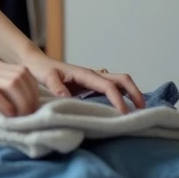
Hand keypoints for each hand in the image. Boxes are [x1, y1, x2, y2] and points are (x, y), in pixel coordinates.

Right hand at [0, 60, 40, 115]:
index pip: (25, 73)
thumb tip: (21, 106)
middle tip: (28, 118)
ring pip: (11, 83)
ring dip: (21, 103)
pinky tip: (5, 116)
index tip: (33, 110)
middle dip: (30, 99)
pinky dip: (4, 105)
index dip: (34, 92)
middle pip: (22, 77)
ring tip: (19, 119)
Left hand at [19, 52, 144, 112]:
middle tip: (142, 111)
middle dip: (135, 93)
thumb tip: (68, 98)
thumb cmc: (41, 70)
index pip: (108, 86)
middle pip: (122, 79)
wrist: (36, 63)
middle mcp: (93, 75)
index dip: (118, 100)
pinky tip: (123, 109)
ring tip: (138, 112)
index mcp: (85, 74)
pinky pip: (111, 89)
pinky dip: (122, 96)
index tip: (124, 114)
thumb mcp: (46, 77)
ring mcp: (93, 79)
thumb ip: (56, 87)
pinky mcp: (90, 85)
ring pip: (119, 83)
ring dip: (131, 94)